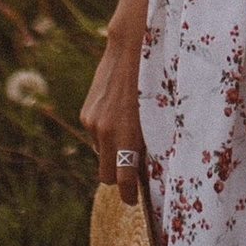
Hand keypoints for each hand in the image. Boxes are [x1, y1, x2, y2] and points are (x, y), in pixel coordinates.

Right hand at [79, 0, 151, 185]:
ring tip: (129, 137)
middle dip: (118, 178)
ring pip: (99, 154)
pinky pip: (95, 135)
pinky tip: (120, 117)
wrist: (132, 45)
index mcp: (126, 135)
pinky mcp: (86, 112)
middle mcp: (105, 132)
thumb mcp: (159, 115)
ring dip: (112, 152)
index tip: (135, 199)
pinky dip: (106, 134)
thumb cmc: (157, 80)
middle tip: (133, 174)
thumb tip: (150, 167)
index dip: (130, 195)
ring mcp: (92, 122)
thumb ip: (151, 142)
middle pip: (105, 176)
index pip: (123, 181)